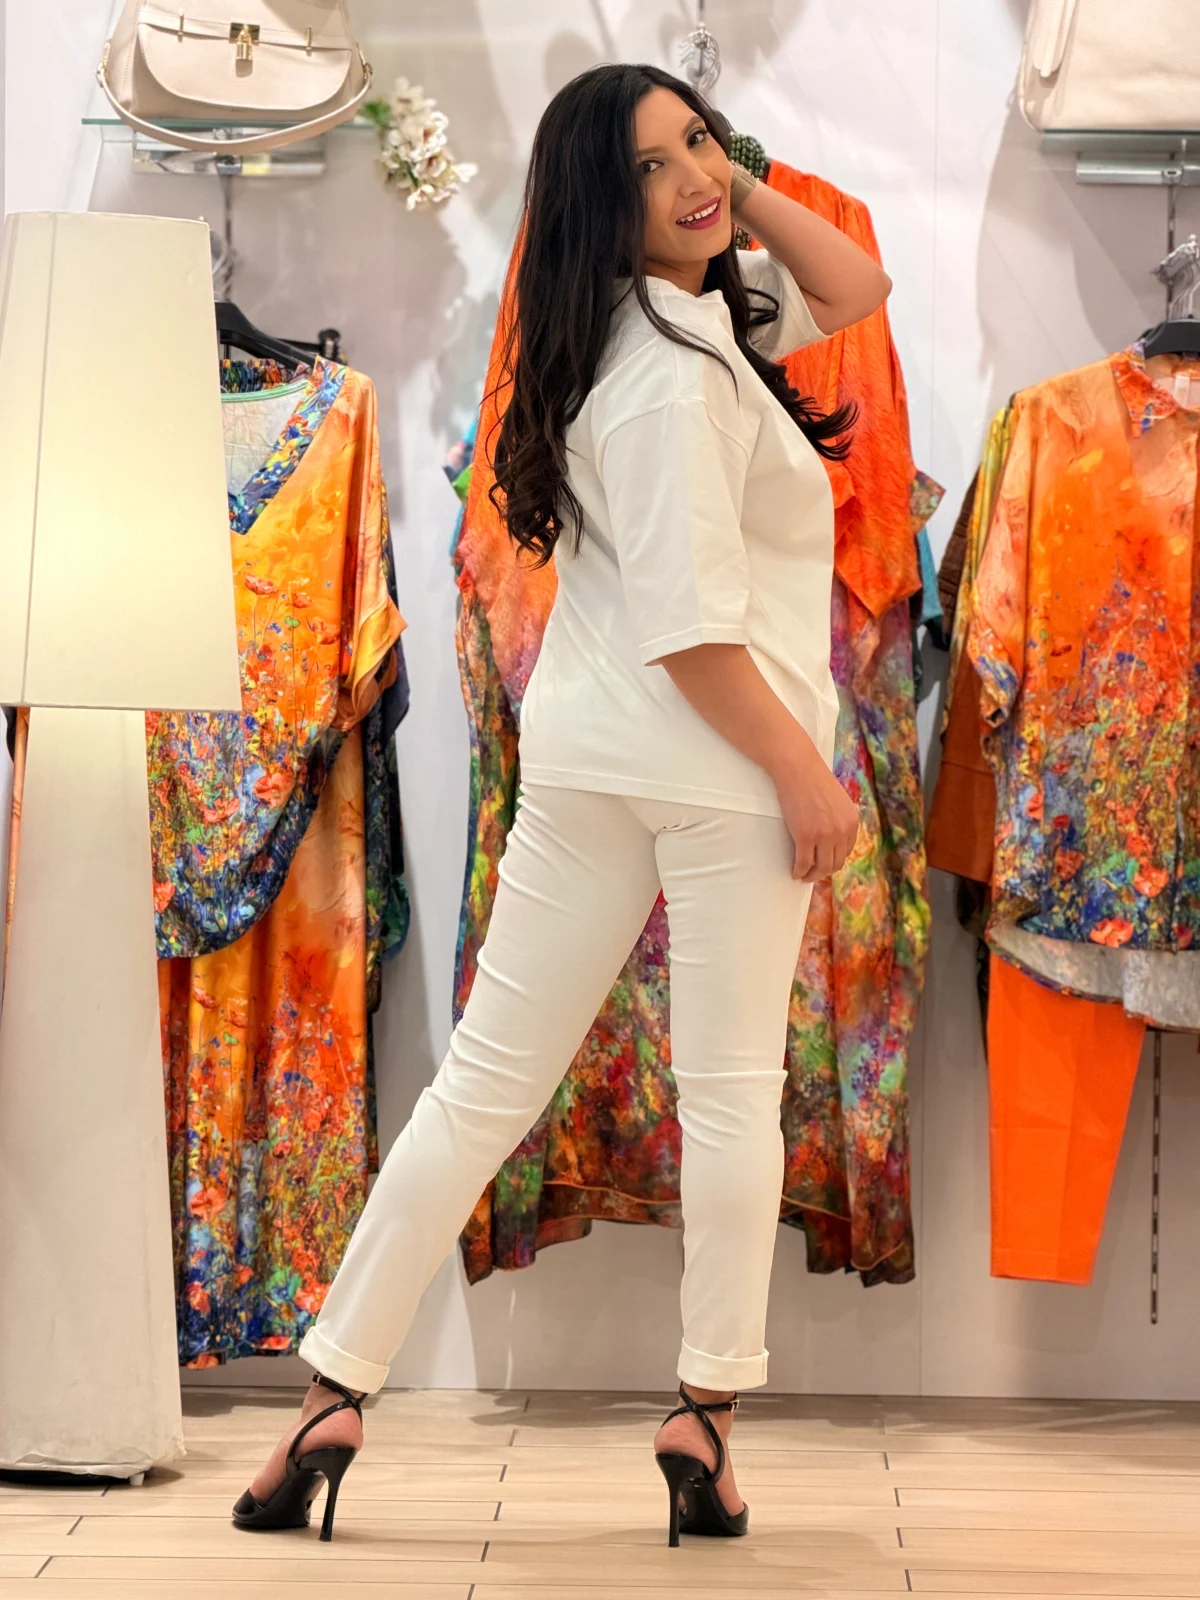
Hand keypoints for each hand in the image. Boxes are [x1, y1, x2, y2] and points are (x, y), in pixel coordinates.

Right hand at [773, 739, 859, 882]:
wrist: (798, 768)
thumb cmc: (813, 779)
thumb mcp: (838, 799)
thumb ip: (839, 817)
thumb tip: (832, 835)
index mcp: (852, 821)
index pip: (846, 851)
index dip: (834, 860)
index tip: (823, 863)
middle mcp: (842, 830)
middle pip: (835, 863)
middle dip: (823, 872)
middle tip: (812, 874)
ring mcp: (824, 835)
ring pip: (821, 867)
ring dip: (811, 875)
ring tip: (803, 875)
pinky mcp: (806, 836)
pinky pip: (803, 863)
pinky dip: (799, 871)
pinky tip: (794, 872)